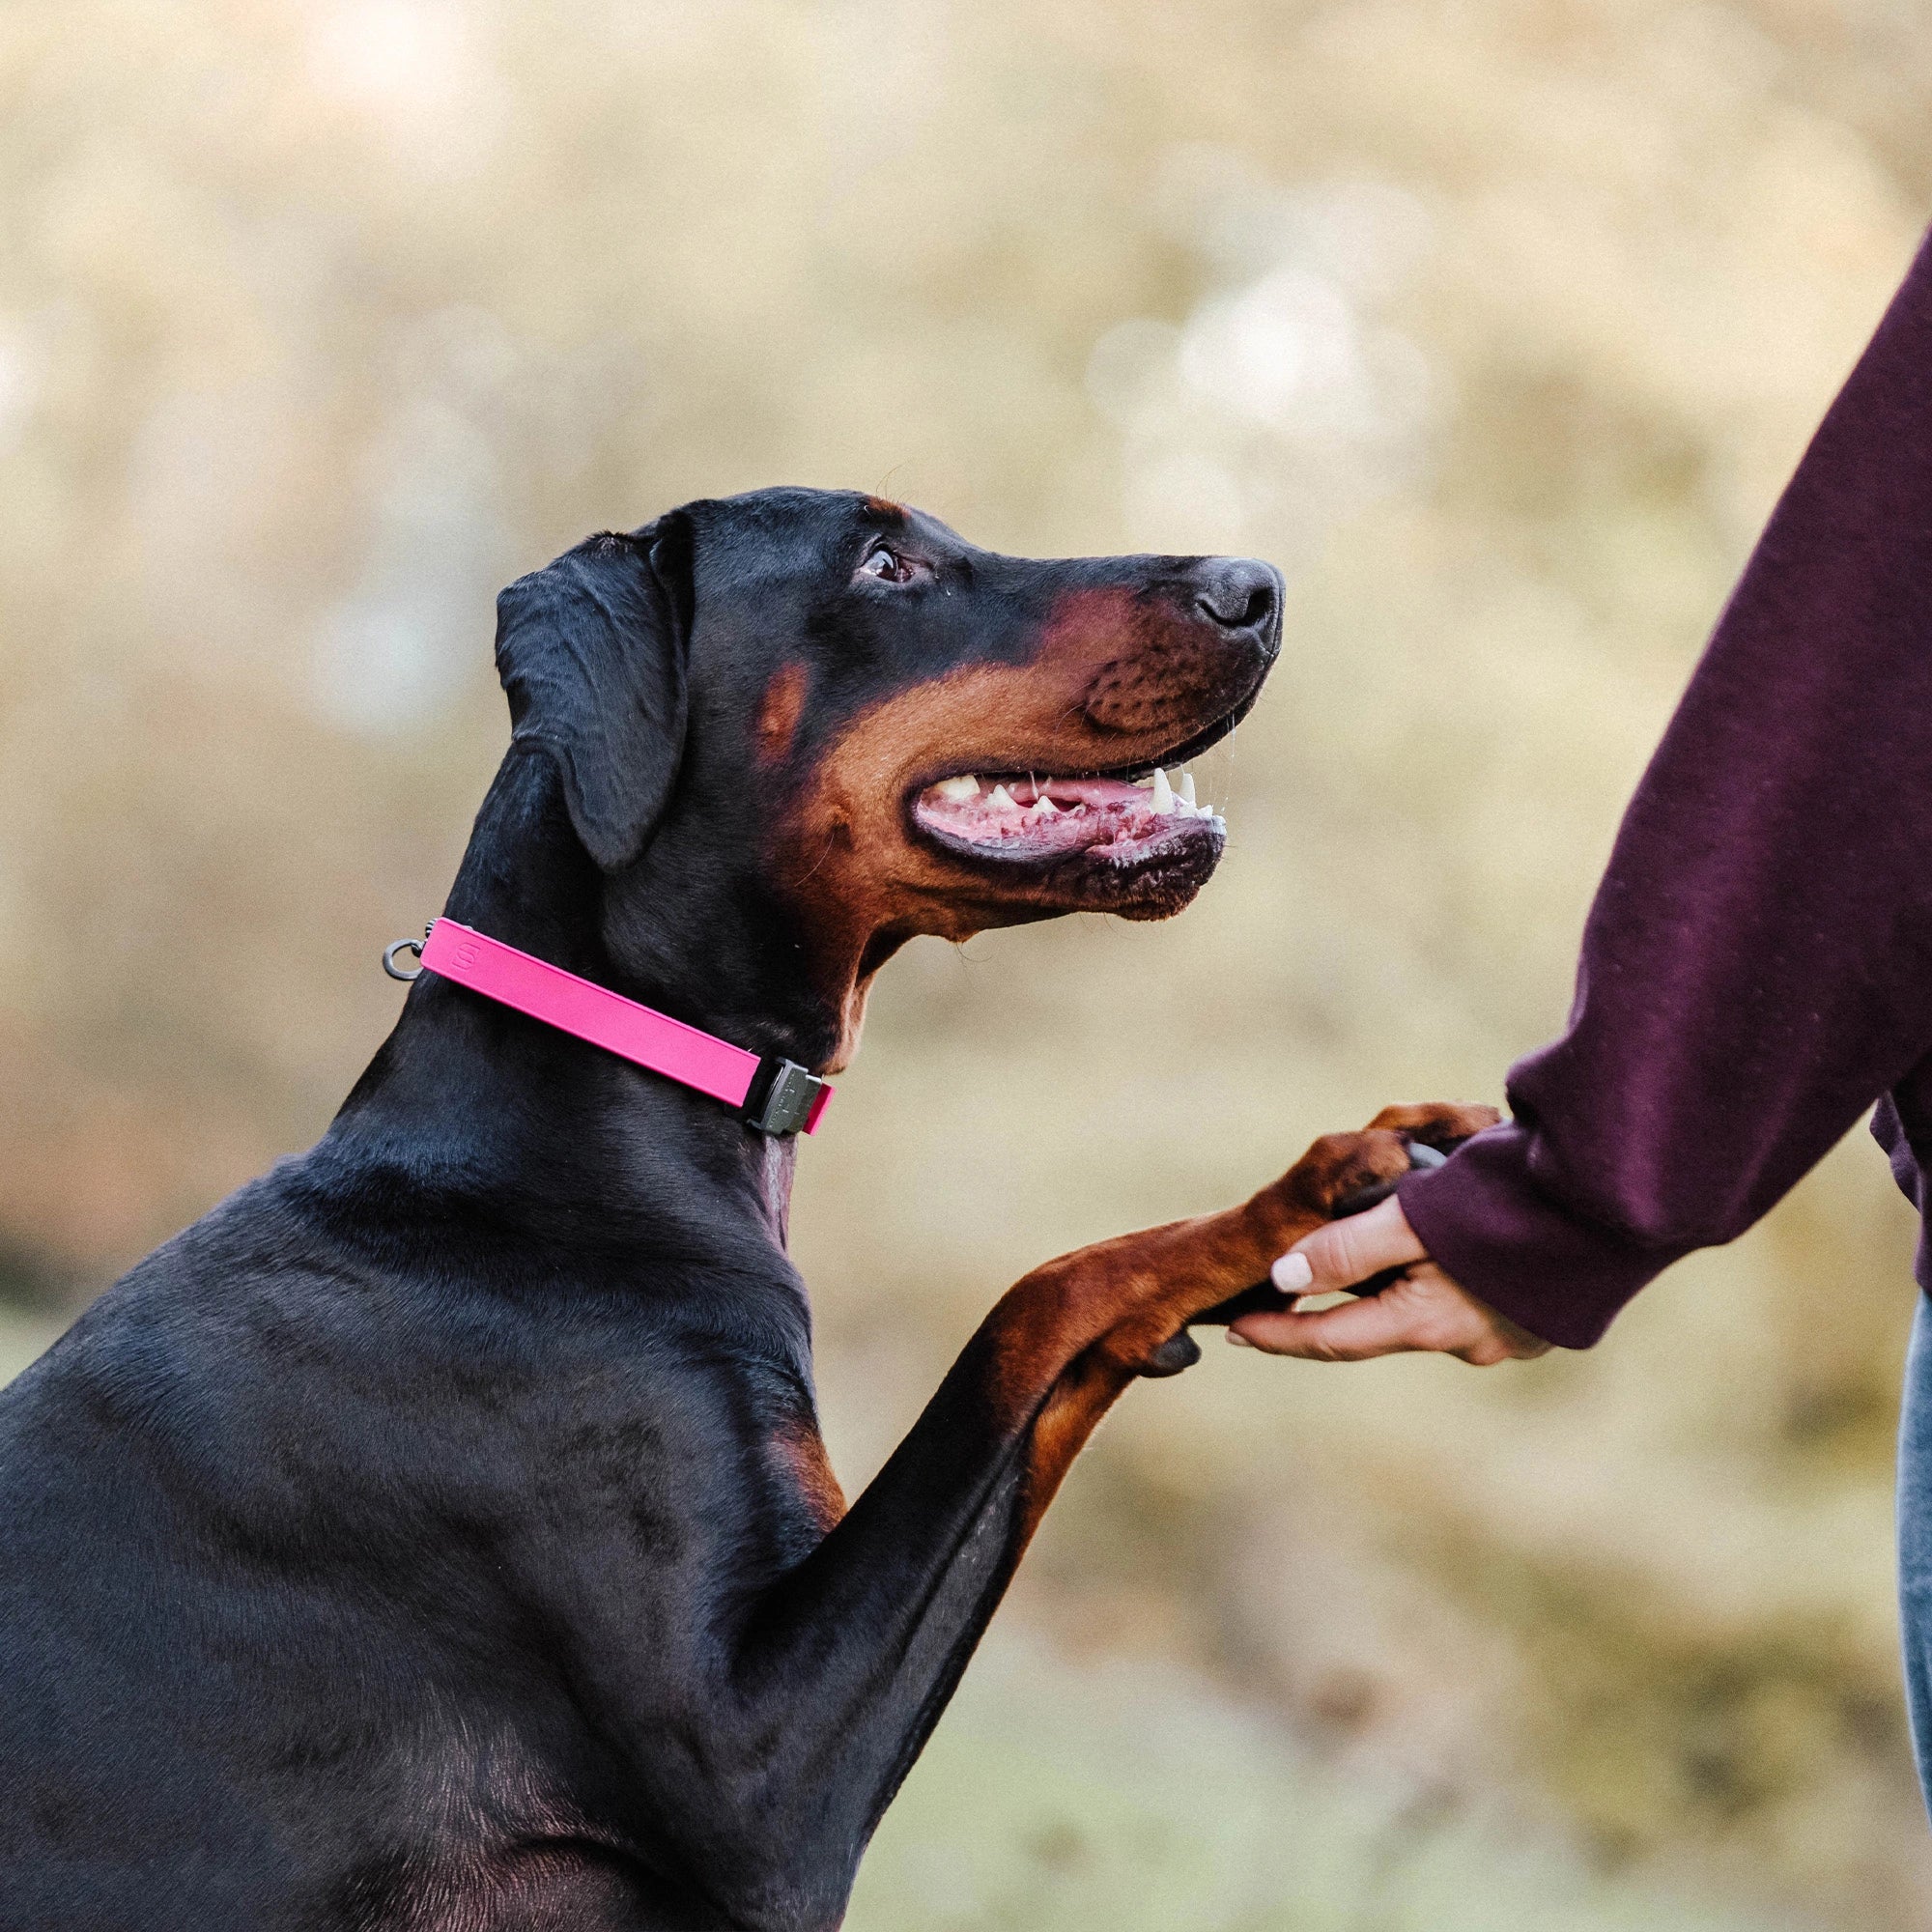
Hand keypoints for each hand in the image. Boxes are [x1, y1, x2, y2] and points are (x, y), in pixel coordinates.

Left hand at [1227, 1196, 1551, 1364]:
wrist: (1621, 1199)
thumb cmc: (1510, 1199)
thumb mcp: (1414, 1215)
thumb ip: (1345, 1248)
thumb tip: (1284, 1278)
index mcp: (1427, 1323)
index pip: (1330, 1340)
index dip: (1278, 1334)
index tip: (1234, 1329)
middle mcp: (1467, 1342)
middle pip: (1378, 1326)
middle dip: (1337, 1307)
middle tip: (1291, 1289)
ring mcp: (1509, 1337)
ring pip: (1426, 1312)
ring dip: (1397, 1287)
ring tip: (1375, 1255)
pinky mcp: (1540, 1318)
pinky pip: (1469, 1302)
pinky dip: (1444, 1280)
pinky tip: (1445, 1252)